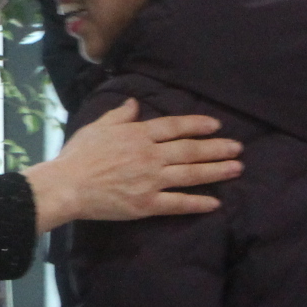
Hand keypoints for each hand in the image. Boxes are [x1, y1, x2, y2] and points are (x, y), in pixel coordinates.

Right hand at [22, 100, 243, 229]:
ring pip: (191, 174)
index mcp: (139, 135)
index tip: (216, 126)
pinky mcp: (147, 204)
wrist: (68, 185)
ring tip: (236, 169)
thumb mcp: (98, 126)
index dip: (197, 125)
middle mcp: (151, 155)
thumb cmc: (80, 154)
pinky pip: (178, 203)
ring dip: (216, 171)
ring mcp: (151, 181)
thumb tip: (134, 103)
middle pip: (190, 150)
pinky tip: (215, 203)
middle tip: (238, 148)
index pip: (175, 127)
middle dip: (217, 148)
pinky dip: (198, 203)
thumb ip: (119, 115)